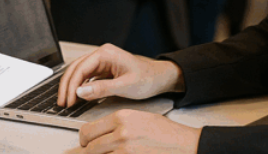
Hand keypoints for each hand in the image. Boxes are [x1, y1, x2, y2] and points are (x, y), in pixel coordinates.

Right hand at [57, 44, 182, 107]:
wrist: (160, 77)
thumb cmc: (147, 78)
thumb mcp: (125, 86)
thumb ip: (102, 89)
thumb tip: (80, 92)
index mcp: (105, 53)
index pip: (80, 68)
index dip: (71, 86)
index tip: (68, 100)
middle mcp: (101, 54)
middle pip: (76, 69)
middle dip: (67, 86)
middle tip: (62, 102)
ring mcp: (102, 61)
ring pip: (79, 72)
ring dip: (71, 86)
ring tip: (66, 101)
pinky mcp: (104, 69)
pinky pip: (86, 76)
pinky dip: (80, 86)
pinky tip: (77, 96)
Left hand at [78, 110, 200, 152]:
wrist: (184, 144)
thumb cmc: (165, 132)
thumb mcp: (138, 118)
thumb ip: (116, 125)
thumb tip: (101, 134)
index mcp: (121, 118)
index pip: (88, 130)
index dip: (83, 140)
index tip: (84, 143)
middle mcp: (121, 133)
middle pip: (90, 147)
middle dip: (87, 152)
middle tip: (89, 152)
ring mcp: (125, 150)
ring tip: (101, 153)